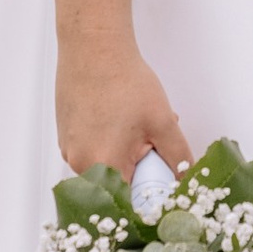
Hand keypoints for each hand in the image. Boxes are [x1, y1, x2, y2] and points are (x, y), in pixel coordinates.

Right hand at [57, 46, 190, 188]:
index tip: (161, 188)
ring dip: (123, 158)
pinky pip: (90, 154)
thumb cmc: (124, 80)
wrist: (94, 48)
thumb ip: (178, 157)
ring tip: (137, 129)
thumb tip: (187, 180)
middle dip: (138, 173)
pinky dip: (107, 146)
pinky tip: (120, 122)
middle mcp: (79, 164)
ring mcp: (68, 150)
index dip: (148, 199)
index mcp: (103, 165)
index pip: (128, 203)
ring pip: (103, 169)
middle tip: (151, 147)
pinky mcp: (65, 137)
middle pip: (115, 186)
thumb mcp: (162, 121)